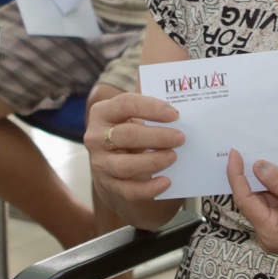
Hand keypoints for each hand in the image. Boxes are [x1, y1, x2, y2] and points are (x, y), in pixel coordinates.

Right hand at [84, 91, 184, 205]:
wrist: (113, 161)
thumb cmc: (129, 130)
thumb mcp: (133, 114)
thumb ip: (148, 103)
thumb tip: (174, 88)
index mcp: (102, 112)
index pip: (125, 104)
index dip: (151, 108)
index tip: (175, 114)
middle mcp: (96, 137)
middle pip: (126, 136)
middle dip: (156, 137)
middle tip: (181, 138)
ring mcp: (100, 163)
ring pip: (125, 166)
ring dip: (153, 161)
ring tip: (174, 157)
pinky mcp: (108, 185)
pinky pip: (128, 190)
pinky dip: (148, 188)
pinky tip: (166, 182)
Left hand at [223, 150, 277, 263]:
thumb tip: (258, 167)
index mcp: (270, 232)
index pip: (244, 200)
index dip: (236, 176)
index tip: (234, 154)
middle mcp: (268, 236)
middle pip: (253, 201)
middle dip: (252, 178)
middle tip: (251, 152)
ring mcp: (277, 234)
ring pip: (265, 203)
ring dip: (268, 184)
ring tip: (272, 162)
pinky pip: (276, 207)